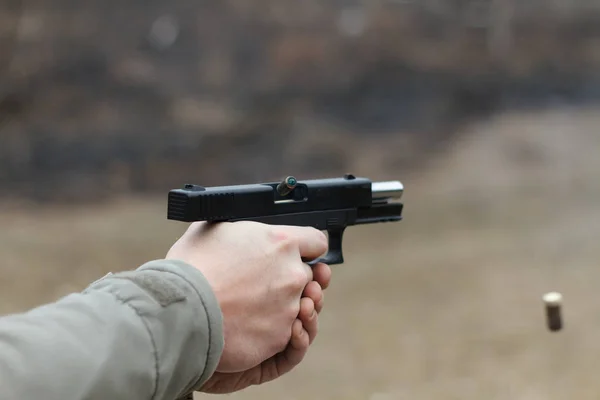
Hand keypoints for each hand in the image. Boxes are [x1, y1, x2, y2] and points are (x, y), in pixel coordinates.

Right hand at [166, 221, 327, 372]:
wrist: (179, 313)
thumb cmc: (191, 269)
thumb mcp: (213, 230)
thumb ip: (240, 227)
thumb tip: (241, 227)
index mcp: (281, 242)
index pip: (317, 241)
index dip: (306, 248)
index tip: (297, 254)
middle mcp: (292, 274)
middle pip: (305, 275)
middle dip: (286, 278)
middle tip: (258, 283)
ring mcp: (289, 308)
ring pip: (294, 305)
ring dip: (277, 305)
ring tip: (247, 306)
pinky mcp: (280, 336)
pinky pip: (282, 331)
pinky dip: (267, 329)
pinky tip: (243, 324)